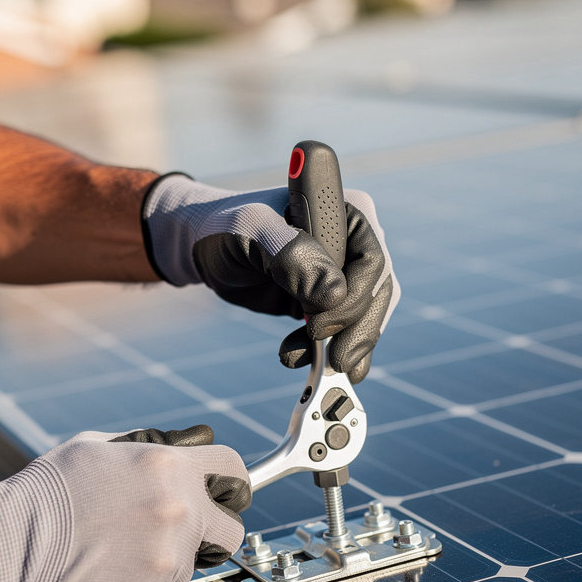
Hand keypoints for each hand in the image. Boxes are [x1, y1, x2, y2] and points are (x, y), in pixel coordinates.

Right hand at [0, 426, 249, 581]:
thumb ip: (151, 450)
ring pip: (190, 566)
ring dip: (166, 561)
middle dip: (213, 533)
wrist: (12, 544)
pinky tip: (108, 574)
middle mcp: (180, 511)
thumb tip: (182, 449)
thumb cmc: (48, 492)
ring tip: (119, 552)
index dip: (231, 484)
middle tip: (185, 534)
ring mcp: (169, 557)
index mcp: (170, 468)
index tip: (227, 494)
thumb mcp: (101, 449)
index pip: (235, 471)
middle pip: (231, 531)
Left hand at [141, 174, 399, 382]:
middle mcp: (353, 241)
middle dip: (357, 332)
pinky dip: (330, 353)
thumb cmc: (226, 226)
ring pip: (365, 318)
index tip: (320, 325)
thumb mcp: (252, 230)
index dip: (355, 298)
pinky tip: (308, 365)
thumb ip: (292, 255)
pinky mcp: (328, 301)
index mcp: (346, 211)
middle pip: (376, 294)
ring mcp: (343, 273)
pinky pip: (343, 331)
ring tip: (317, 369)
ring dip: (344, 347)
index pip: (371, 261)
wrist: (205, 248)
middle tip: (336, 364)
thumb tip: (333, 294)